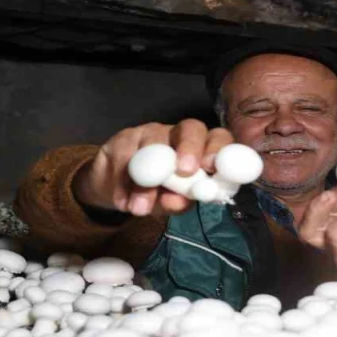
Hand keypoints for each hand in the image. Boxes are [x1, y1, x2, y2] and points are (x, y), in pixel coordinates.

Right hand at [73, 119, 233, 216]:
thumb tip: (178, 200)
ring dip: (148, 180)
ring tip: (140, 209)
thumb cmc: (158, 195)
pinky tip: (123, 201)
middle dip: (190, 148)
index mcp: (201, 148)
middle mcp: (179, 134)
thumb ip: (179, 201)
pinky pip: (125, 157)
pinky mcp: (124, 138)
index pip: (217, 138)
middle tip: (185, 171)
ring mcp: (151, 132)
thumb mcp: (172, 202)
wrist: (119, 193)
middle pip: (190, 128)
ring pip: (153, 145)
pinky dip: (124, 184)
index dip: (217, 148)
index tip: (212, 167)